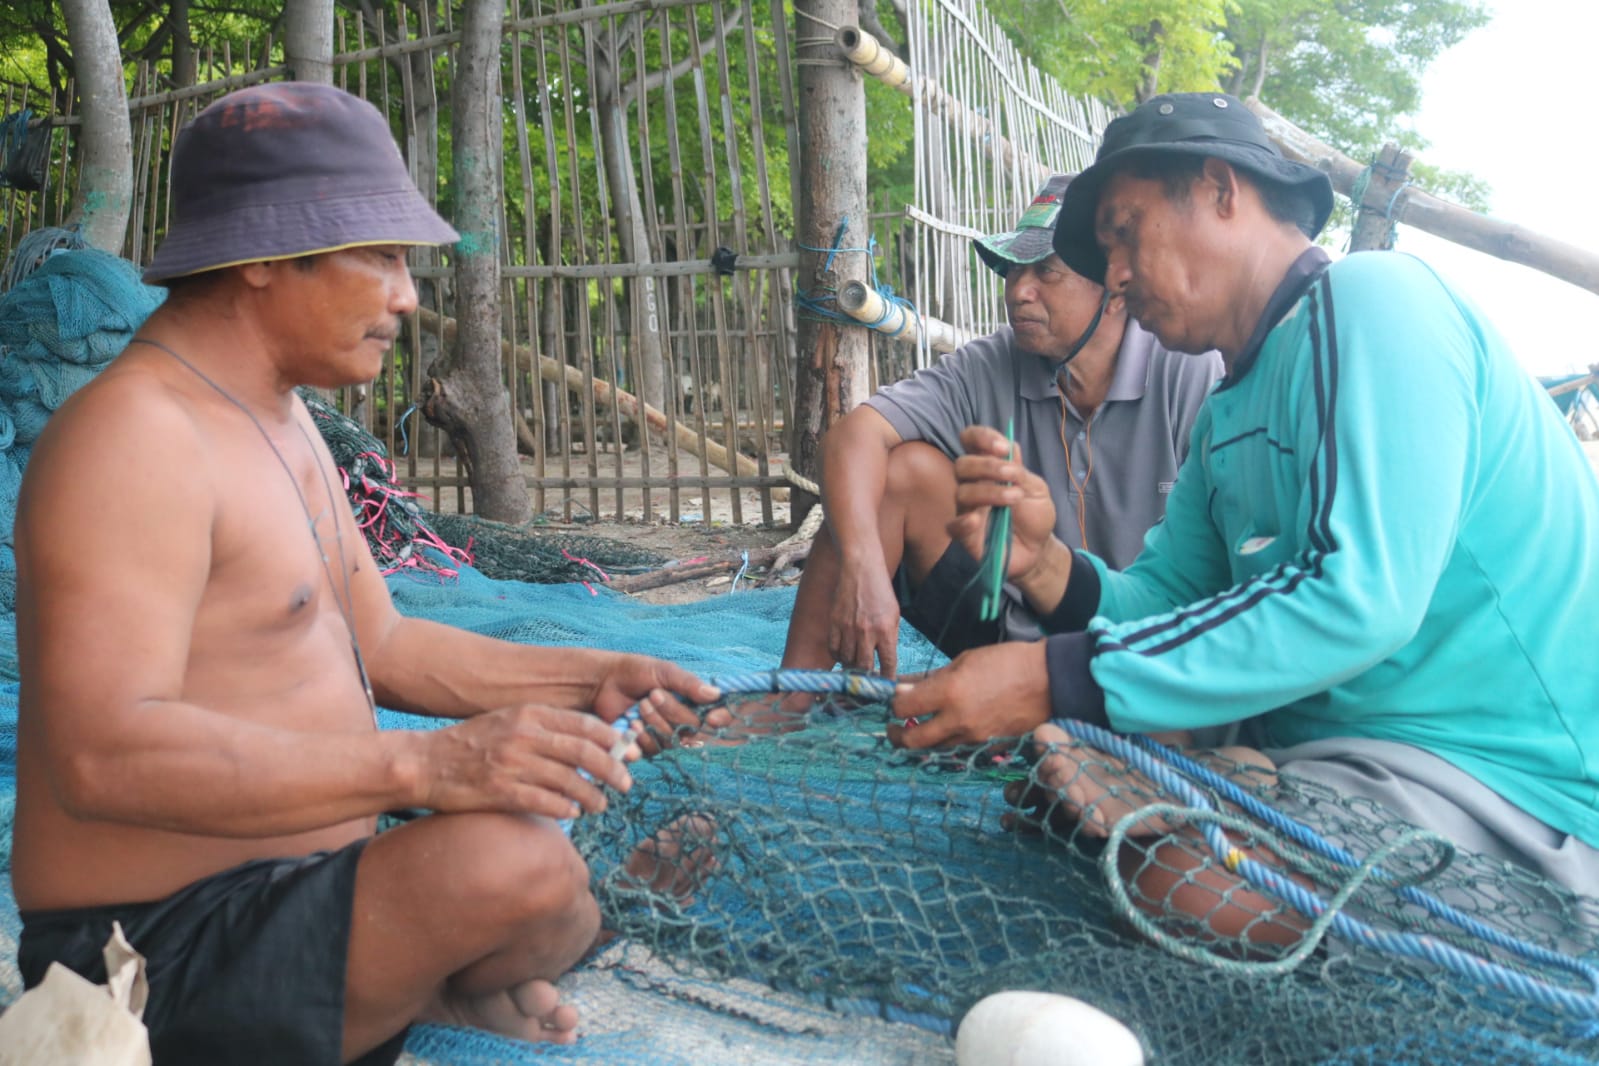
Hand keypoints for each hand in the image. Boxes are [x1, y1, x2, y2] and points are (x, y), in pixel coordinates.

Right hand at [419, 704, 638, 819]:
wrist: (426, 763)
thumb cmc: (472, 743)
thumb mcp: (509, 721)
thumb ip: (545, 728)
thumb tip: (588, 743)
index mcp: (529, 713)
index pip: (584, 724)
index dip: (612, 740)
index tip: (629, 753)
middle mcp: (524, 735)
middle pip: (583, 752)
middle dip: (612, 769)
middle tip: (625, 784)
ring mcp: (512, 764)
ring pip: (568, 780)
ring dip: (592, 795)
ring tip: (601, 804)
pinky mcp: (501, 791)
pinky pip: (545, 802)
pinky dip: (565, 809)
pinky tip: (574, 814)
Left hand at [589, 654, 724, 753]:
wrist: (602, 682)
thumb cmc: (634, 672)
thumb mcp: (663, 671)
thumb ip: (689, 683)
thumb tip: (716, 694)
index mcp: (691, 700)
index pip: (716, 716)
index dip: (719, 720)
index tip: (713, 718)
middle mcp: (682, 719)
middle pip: (693, 729)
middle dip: (672, 712)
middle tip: (652, 695)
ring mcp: (664, 734)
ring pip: (673, 740)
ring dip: (656, 722)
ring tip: (639, 705)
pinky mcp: (646, 746)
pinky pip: (654, 749)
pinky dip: (643, 737)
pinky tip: (631, 724)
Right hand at [829, 559, 901, 676]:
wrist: (860, 568)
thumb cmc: (880, 591)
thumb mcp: (894, 614)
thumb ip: (889, 638)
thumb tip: (885, 661)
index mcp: (886, 630)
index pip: (888, 665)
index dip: (886, 680)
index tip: (885, 688)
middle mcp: (867, 632)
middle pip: (864, 667)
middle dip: (867, 678)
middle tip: (868, 681)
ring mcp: (848, 628)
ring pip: (847, 661)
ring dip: (852, 667)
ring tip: (856, 667)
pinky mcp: (834, 623)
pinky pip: (834, 649)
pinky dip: (839, 656)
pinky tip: (844, 654)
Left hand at [887, 640, 1050, 748]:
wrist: (1049, 680)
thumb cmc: (1007, 662)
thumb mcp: (964, 661)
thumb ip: (931, 679)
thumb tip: (904, 688)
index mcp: (949, 692)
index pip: (903, 709)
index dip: (895, 705)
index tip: (898, 699)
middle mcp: (957, 720)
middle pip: (912, 741)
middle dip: (897, 735)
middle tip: (895, 727)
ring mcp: (974, 738)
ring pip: (934, 750)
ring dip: (922, 742)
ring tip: (921, 729)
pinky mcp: (988, 748)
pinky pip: (958, 751)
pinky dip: (948, 744)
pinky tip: (948, 732)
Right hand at [948, 426, 1057, 584]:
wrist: (1039, 550)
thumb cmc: (1035, 516)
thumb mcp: (1037, 489)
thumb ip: (1020, 470)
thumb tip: (1009, 446)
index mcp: (989, 468)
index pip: (971, 442)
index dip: (982, 438)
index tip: (1003, 448)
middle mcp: (973, 485)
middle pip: (962, 465)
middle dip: (986, 466)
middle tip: (1011, 475)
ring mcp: (967, 510)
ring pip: (962, 493)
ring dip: (989, 492)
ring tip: (1015, 498)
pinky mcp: (965, 535)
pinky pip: (953, 526)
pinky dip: (963, 522)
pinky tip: (977, 522)